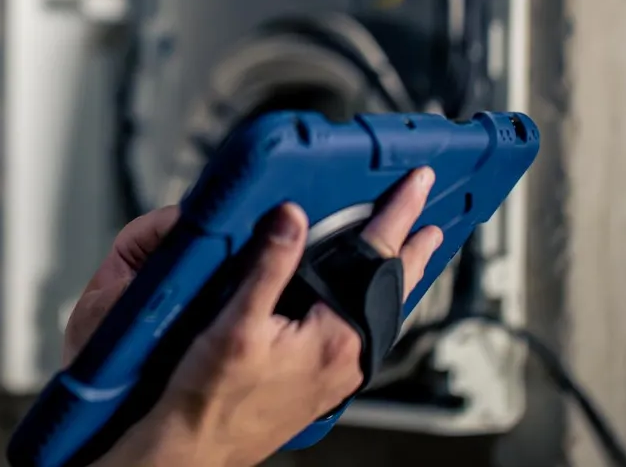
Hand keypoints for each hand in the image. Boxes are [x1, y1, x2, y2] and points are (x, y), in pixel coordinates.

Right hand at [70, 168, 442, 466]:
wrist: (195, 447)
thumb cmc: (210, 397)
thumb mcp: (236, 323)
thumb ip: (267, 265)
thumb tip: (291, 216)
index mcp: (336, 338)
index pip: (377, 261)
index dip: (397, 215)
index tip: (416, 185)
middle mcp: (348, 358)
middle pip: (392, 290)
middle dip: (413, 250)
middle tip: (430, 216)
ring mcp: (339, 374)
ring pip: (380, 314)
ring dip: (395, 278)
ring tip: (410, 252)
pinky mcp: (323, 382)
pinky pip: (362, 331)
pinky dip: (371, 303)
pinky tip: (362, 299)